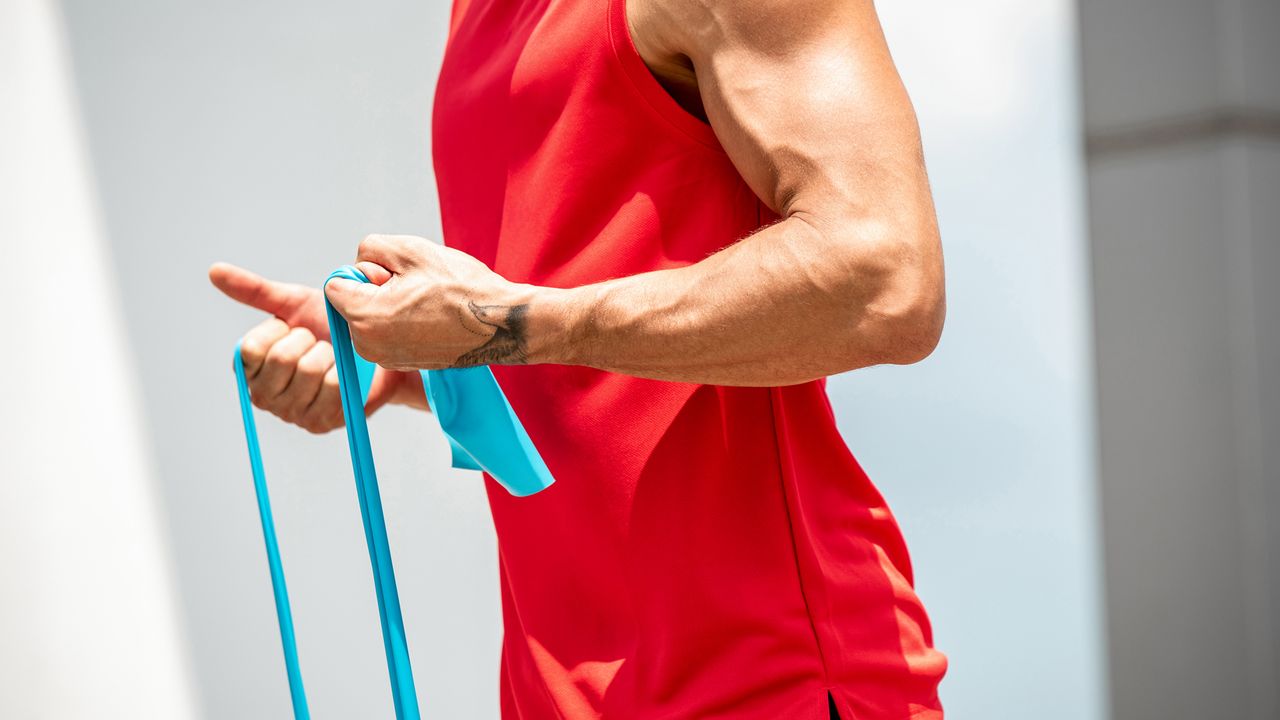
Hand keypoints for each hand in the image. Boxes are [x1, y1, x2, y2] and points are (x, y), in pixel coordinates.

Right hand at [210, 262, 426, 432]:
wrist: (372, 349)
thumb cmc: (328, 327)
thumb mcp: (293, 304)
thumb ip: (254, 291)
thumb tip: (214, 271)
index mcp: (249, 368)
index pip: (250, 348)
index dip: (277, 330)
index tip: (292, 327)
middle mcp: (263, 395)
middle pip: (281, 359)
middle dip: (307, 339)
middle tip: (317, 341)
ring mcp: (291, 414)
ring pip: (309, 371)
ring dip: (328, 353)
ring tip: (332, 355)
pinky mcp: (320, 423)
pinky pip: (333, 386)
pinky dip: (344, 370)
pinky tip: (345, 371)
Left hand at [323, 235, 543, 369]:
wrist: (499, 324)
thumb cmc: (460, 285)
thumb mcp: (410, 249)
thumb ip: (369, 249)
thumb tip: (357, 269)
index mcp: (365, 317)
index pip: (336, 284)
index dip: (365, 271)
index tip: (395, 275)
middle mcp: (367, 345)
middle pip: (350, 303)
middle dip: (374, 290)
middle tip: (415, 288)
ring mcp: (384, 358)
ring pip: (368, 318)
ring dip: (388, 305)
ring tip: (426, 303)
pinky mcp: (400, 363)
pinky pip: (385, 333)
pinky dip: (400, 322)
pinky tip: (430, 317)